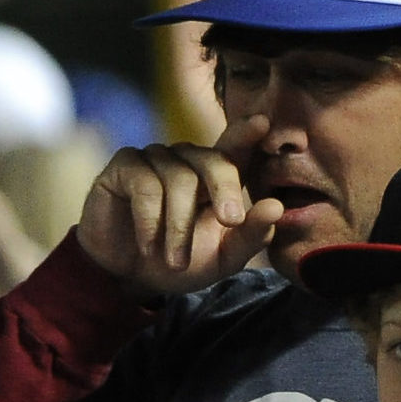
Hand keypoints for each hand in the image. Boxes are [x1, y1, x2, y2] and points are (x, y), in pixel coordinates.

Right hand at [75, 115, 284, 299]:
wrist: (130, 278)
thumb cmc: (181, 262)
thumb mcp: (224, 256)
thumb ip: (252, 234)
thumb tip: (276, 207)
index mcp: (217, 175)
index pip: (236, 147)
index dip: (247, 133)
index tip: (262, 122)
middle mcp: (187, 159)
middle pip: (214, 161)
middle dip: (226, 192)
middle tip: (230, 222)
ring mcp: (155, 158)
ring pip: (180, 179)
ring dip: (180, 226)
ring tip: (176, 261)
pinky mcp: (124, 166)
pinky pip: (145, 186)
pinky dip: (151, 221)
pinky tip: (149, 246)